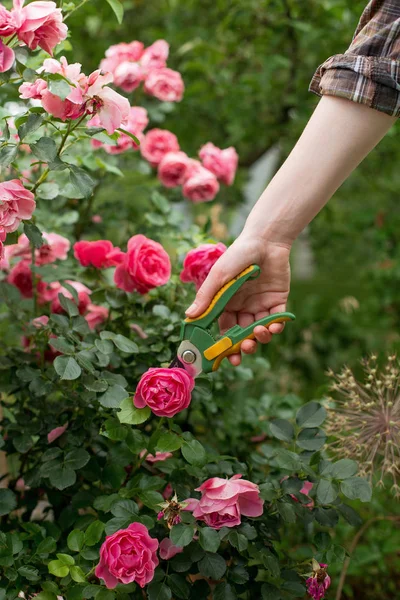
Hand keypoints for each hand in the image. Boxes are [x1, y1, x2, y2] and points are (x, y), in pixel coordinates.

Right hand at [185, 234, 290, 364]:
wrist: (265, 240)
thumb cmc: (237, 255)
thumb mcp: (219, 276)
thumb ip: (206, 296)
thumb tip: (188, 316)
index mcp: (226, 303)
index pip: (223, 328)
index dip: (223, 343)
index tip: (223, 355)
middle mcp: (243, 307)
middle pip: (242, 334)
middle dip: (243, 346)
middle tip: (244, 351)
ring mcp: (260, 305)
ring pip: (259, 329)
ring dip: (260, 337)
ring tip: (259, 333)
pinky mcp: (278, 301)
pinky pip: (277, 319)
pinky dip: (276, 327)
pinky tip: (273, 327)